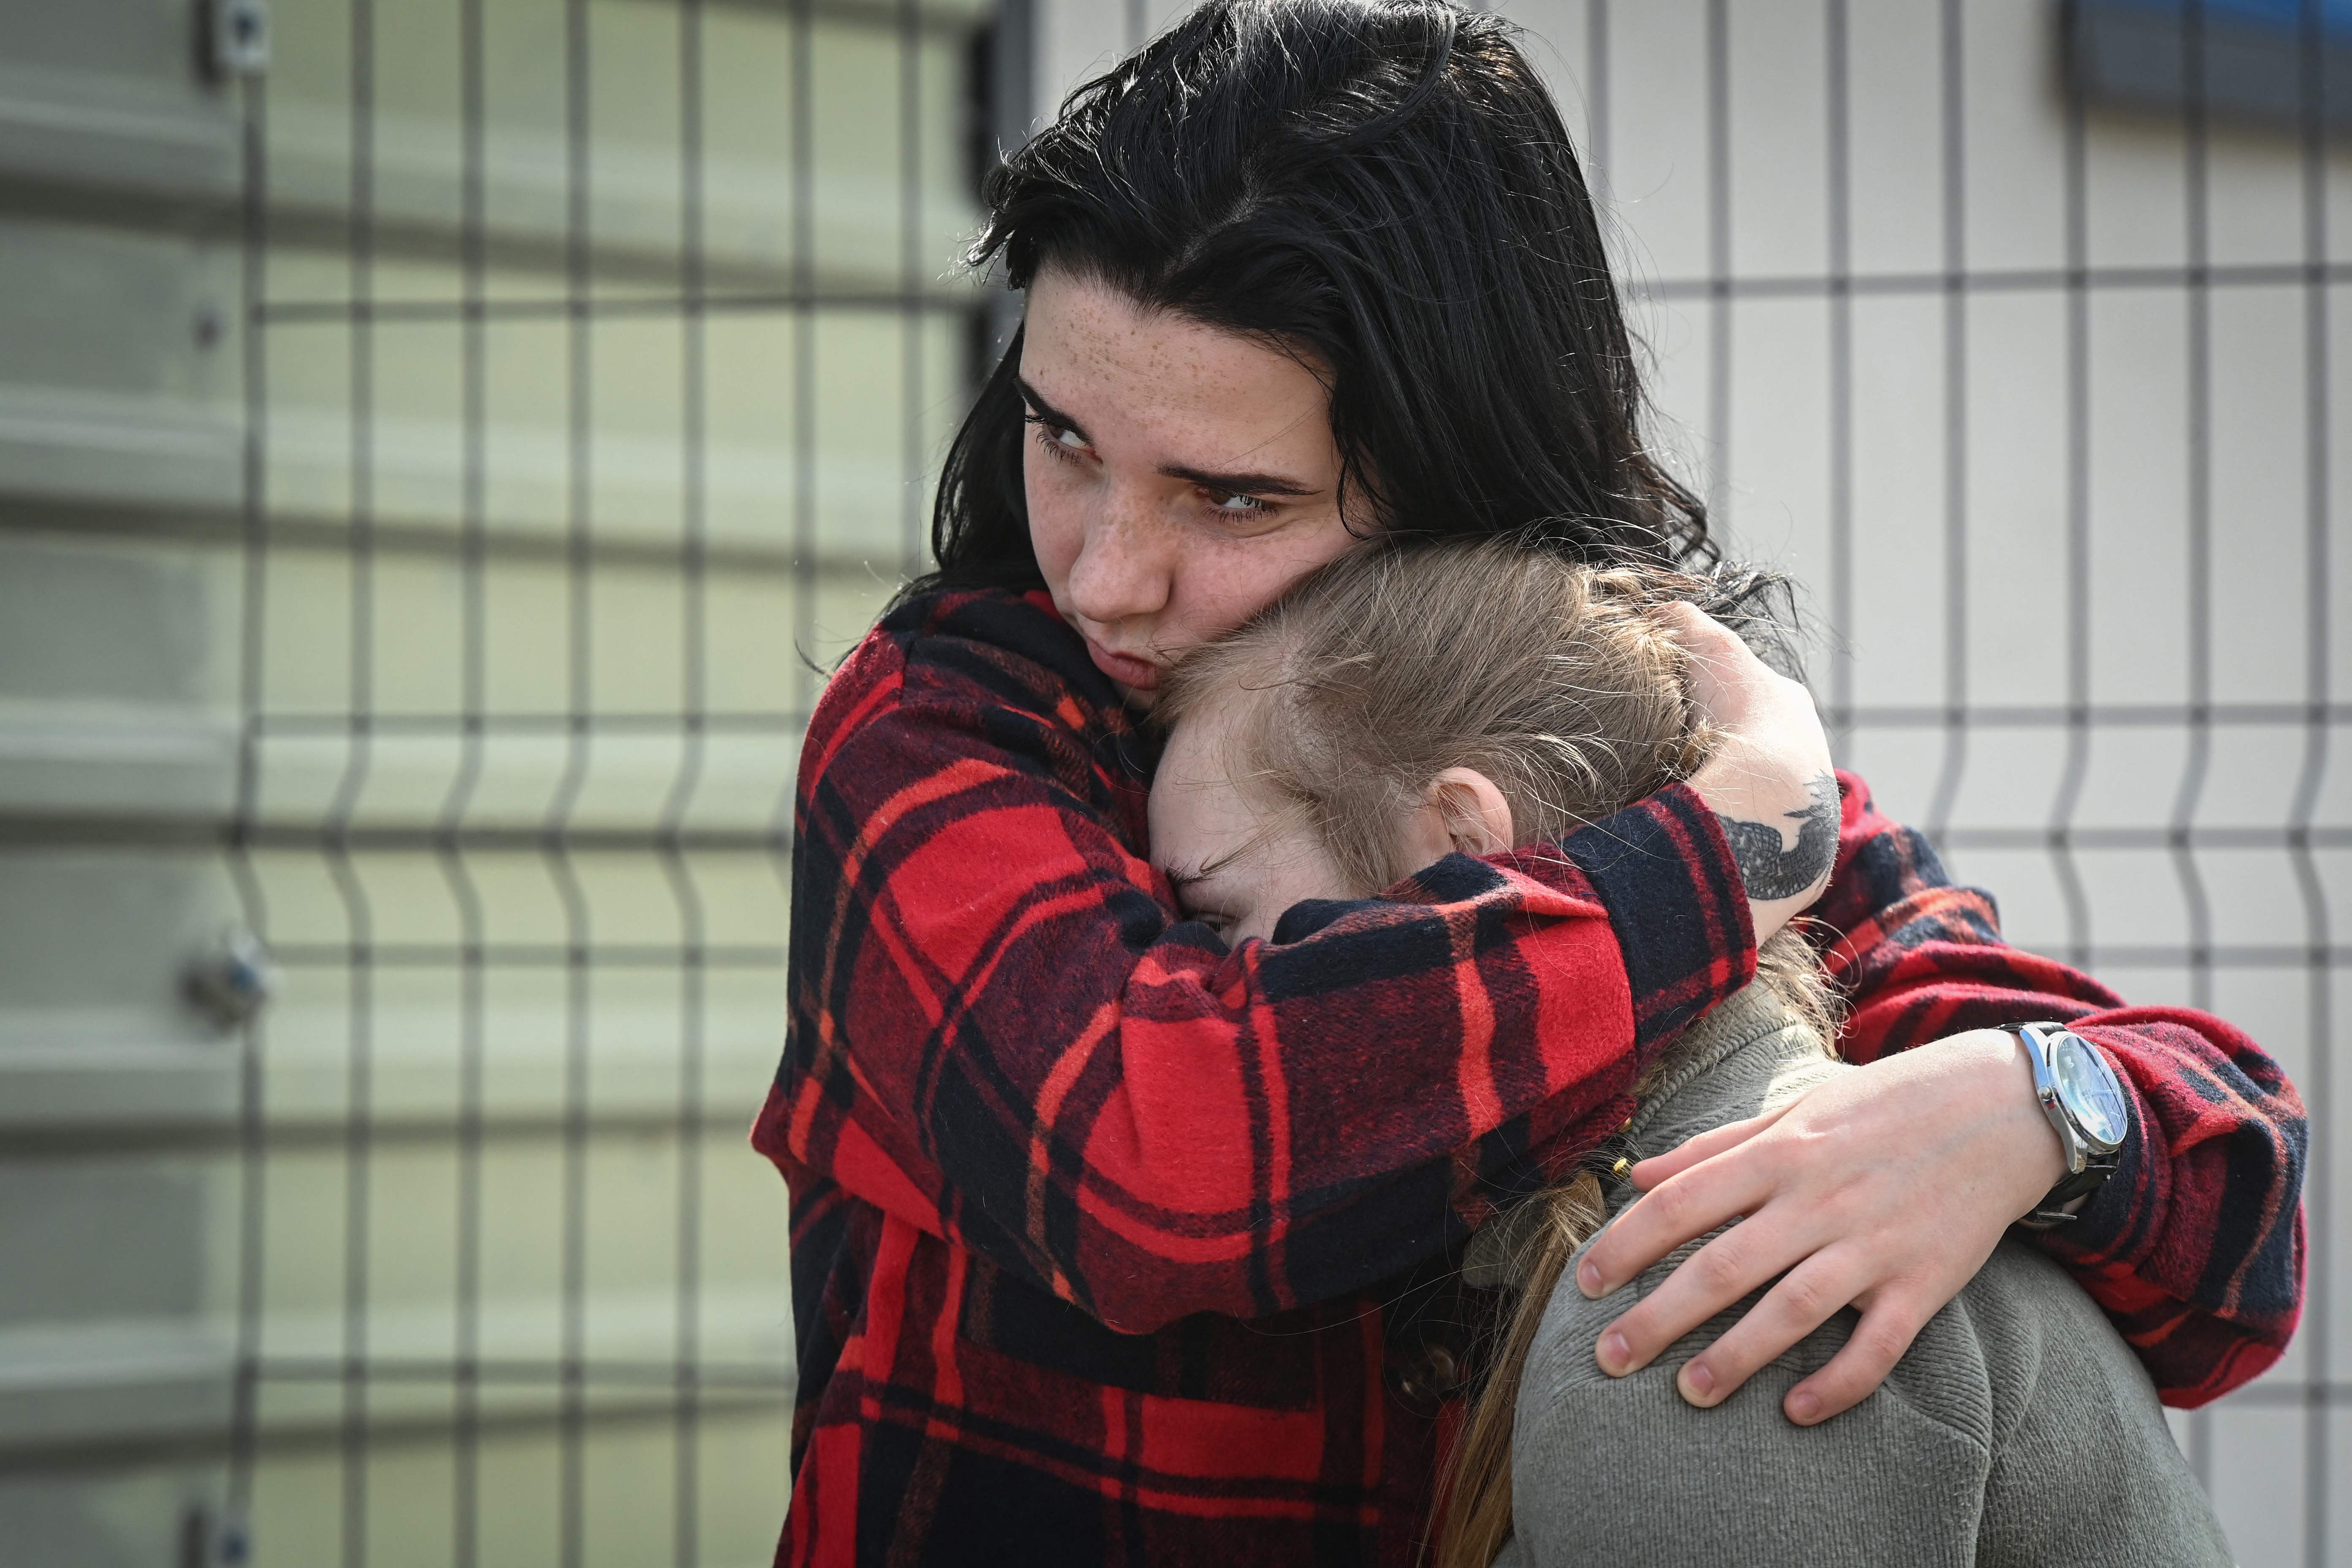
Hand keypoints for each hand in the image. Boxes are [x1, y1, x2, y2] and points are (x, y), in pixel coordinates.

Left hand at [1573, 1027, 2068, 1423]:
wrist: (2005, 1104)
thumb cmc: (1886, 1103)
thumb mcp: (1796, 1107)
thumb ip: (1714, 1146)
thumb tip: (1637, 1175)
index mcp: (1780, 1152)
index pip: (1681, 1204)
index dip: (1625, 1245)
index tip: (1585, 1284)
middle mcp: (1818, 1199)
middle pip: (1722, 1267)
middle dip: (1658, 1317)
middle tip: (1608, 1359)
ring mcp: (1873, 1244)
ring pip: (1791, 1310)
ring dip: (1736, 1357)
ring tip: (1689, 1394)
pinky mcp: (1924, 1281)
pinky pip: (1877, 1344)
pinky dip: (1839, 1382)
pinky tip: (1798, 1412)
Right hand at [1659, 602, 1836, 942]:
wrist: (1771, 797)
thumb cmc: (1742, 715)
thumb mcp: (1708, 649)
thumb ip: (1681, 620)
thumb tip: (1658, 609)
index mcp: (1791, 703)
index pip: (1752, 691)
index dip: (1713, 694)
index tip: (1677, 708)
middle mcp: (1808, 748)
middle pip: (1757, 742)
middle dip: (1722, 748)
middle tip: (1675, 758)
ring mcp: (1804, 800)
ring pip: (1757, 790)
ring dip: (1726, 792)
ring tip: (1683, 798)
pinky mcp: (1794, 849)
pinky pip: (1754, 831)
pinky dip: (1729, 827)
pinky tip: (1701, 829)